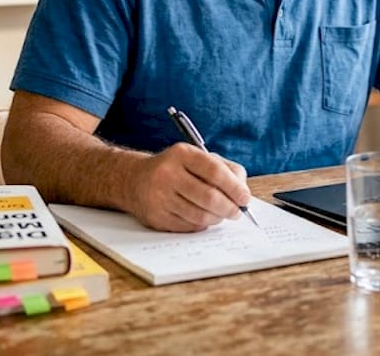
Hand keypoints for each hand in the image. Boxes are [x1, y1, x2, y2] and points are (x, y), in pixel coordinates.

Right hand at [124, 143, 250, 231]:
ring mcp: (159, 197)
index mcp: (182, 154)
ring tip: (222, 214)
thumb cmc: (175, 168)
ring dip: (217, 218)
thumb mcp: (196, 157)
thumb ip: (224, 169)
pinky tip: (204, 217)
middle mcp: (167, 174)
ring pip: (200, 215)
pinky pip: (188, 226)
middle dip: (229, 207)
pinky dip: (202, 224)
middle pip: (208, 197)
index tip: (245, 197)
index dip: (234, 187)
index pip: (215, 171)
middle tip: (237, 211)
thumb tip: (243, 191)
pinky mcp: (156, 217)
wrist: (134, 180)